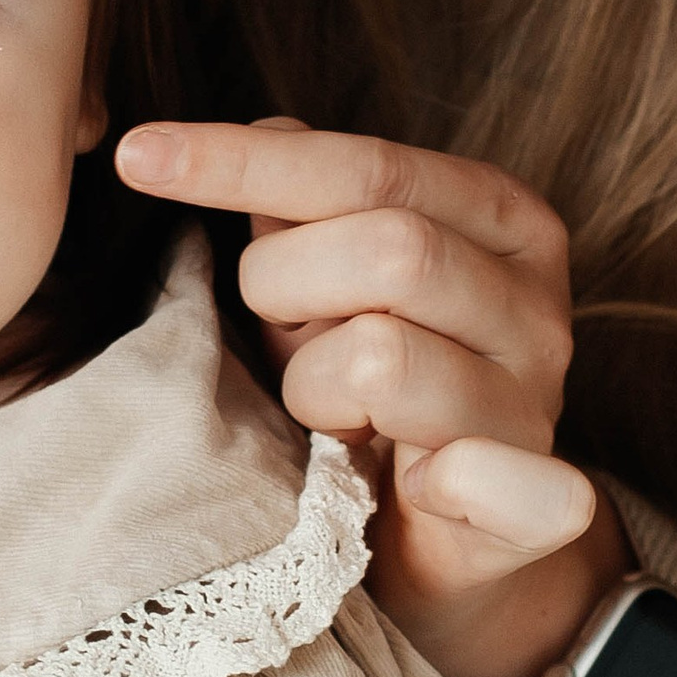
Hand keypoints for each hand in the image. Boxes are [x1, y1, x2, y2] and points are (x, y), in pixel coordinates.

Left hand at [117, 117, 628, 676]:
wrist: (446, 545)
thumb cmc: (373, 392)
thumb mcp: (335, 280)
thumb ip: (307, 206)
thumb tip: (264, 130)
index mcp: (504, 223)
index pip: (371, 167)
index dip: (247, 160)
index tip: (138, 156)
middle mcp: (537, 307)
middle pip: (389, 249)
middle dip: (286, 287)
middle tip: (275, 334)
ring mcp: (539, 409)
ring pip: (386, 357)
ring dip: (315, 386)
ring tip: (324, 411)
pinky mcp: (538, 508)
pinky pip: (477, 477)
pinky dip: (429, 474)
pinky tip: (398, 478)